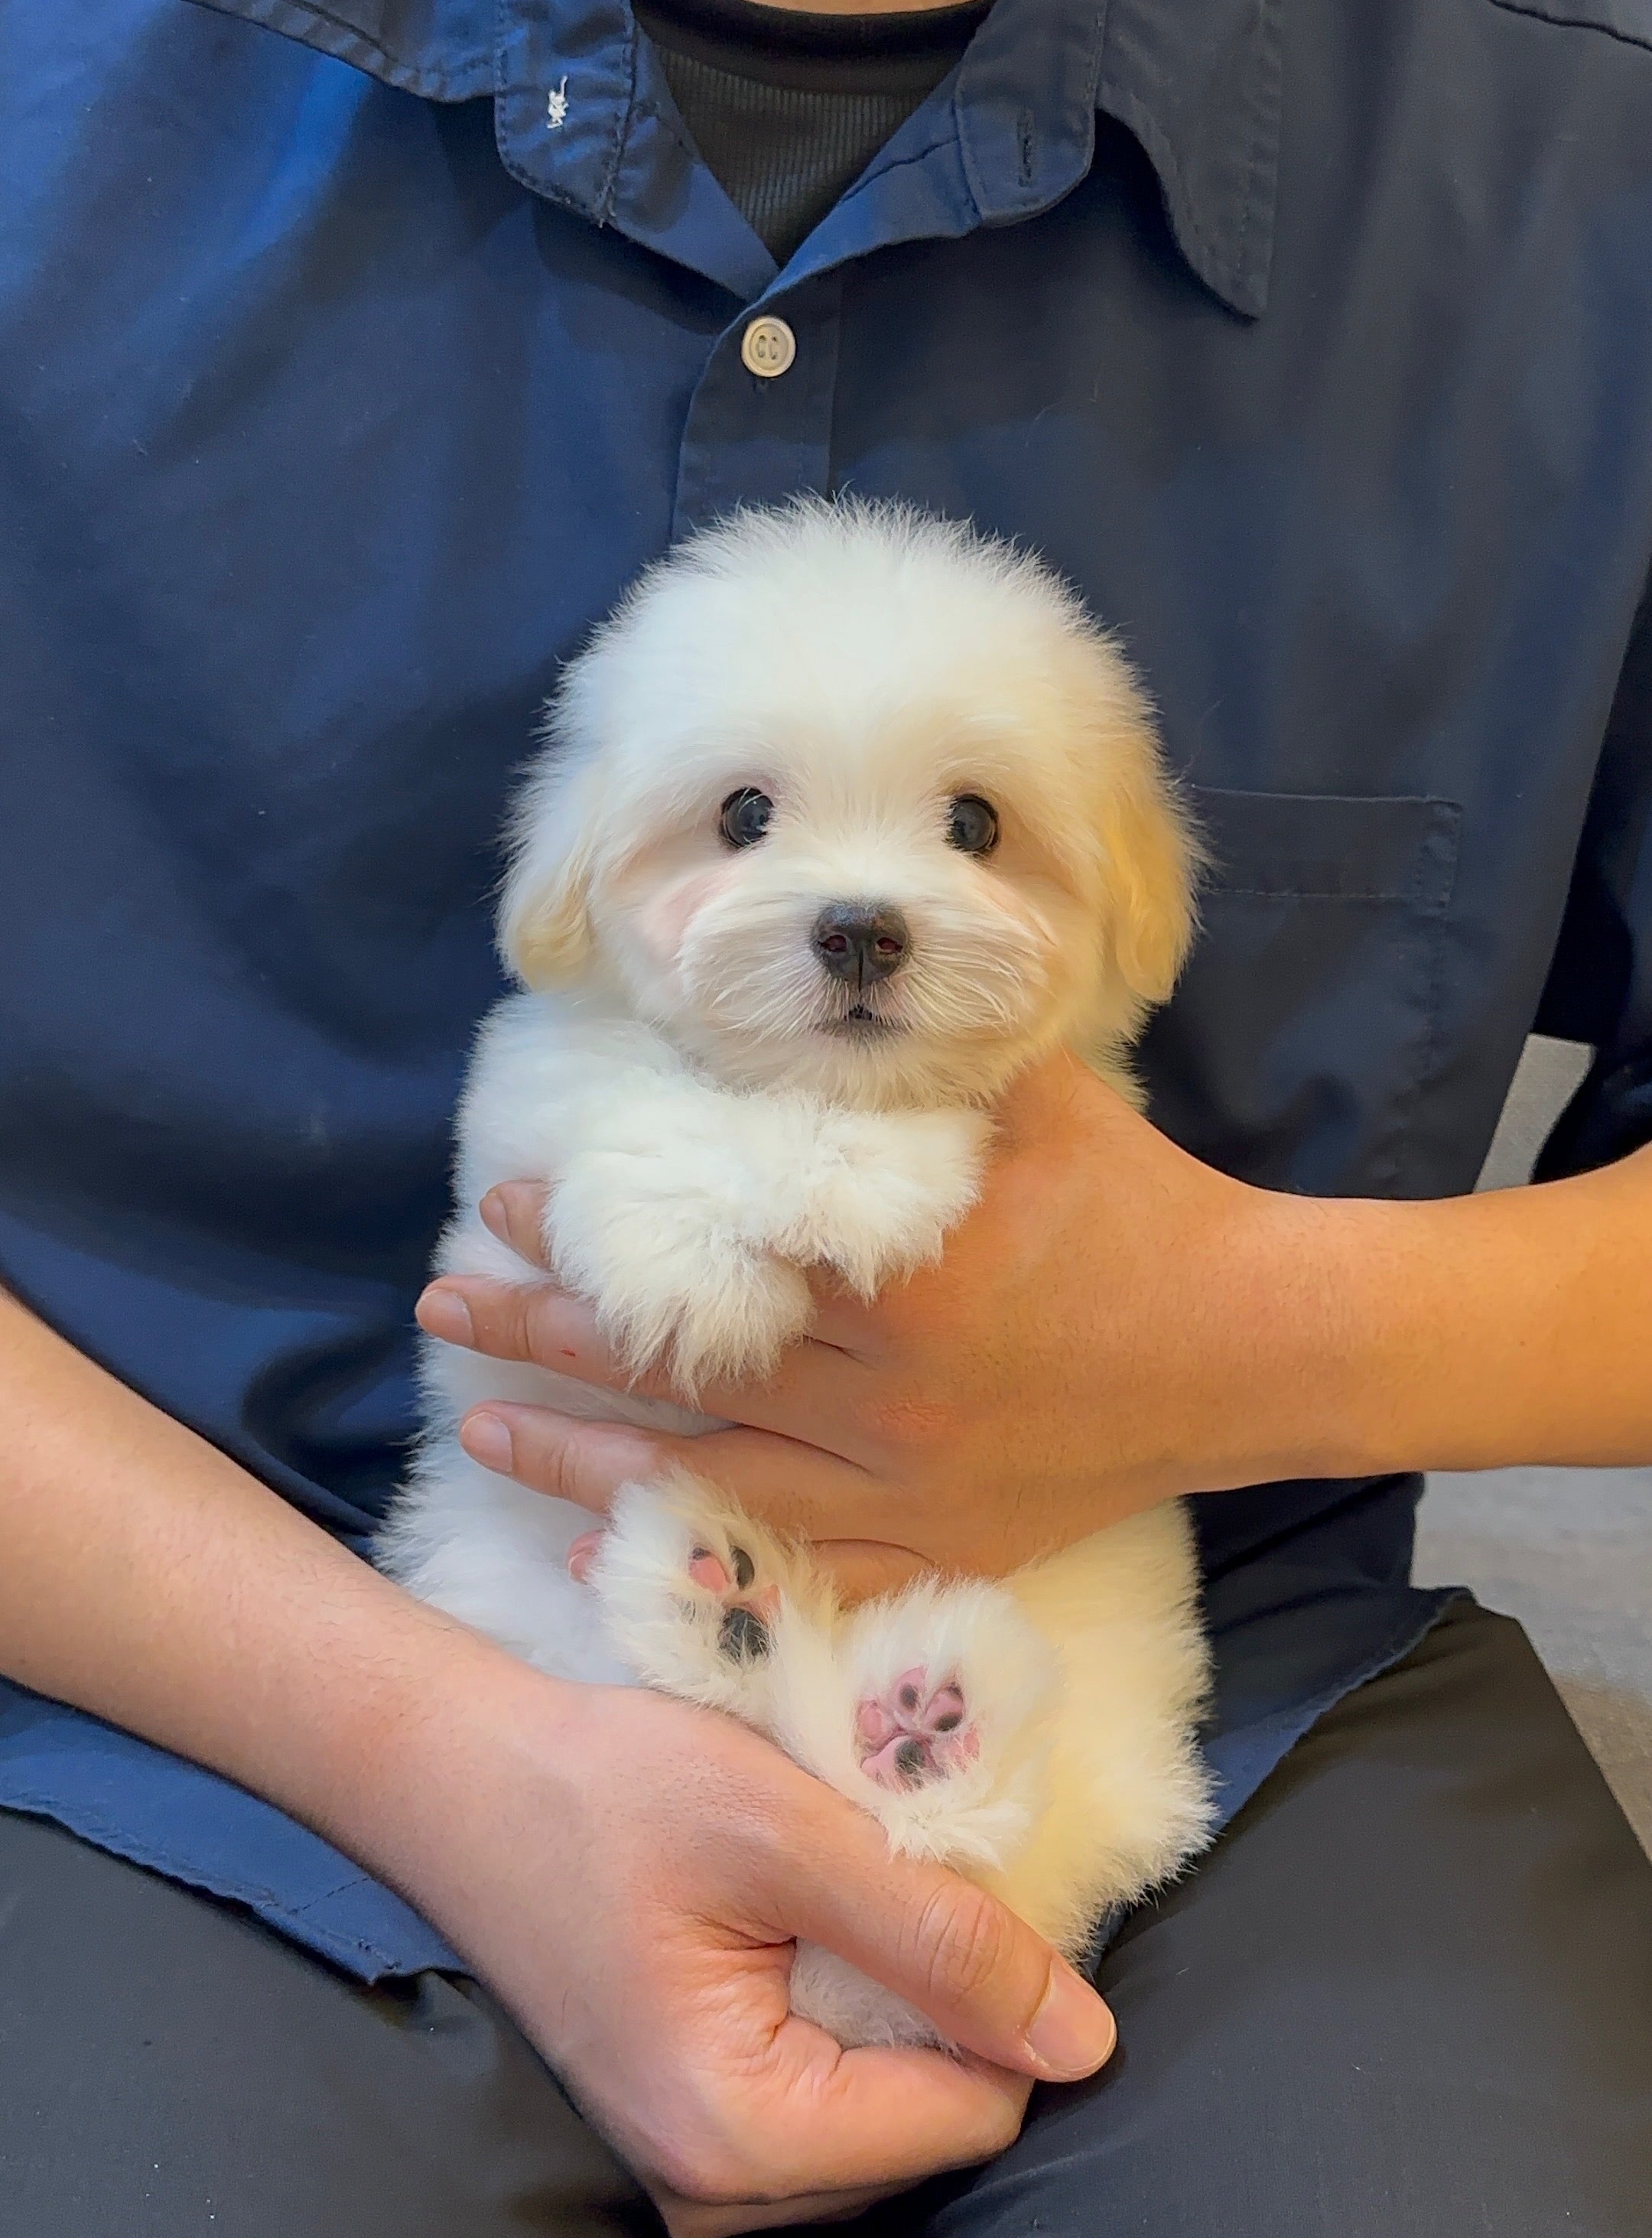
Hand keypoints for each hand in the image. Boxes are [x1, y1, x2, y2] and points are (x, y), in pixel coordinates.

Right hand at [366, 1641, 1114, 2234]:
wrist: (459, 1773)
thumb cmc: (600, 1788)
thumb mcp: (784, 1830)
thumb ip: (938, 1937)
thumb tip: (1085, 2041)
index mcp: (741, 2138)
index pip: (973, 2110)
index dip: (996, 1988)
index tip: (946, 1877)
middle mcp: (718, 2193)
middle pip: (932, 2121)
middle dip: (940, 1996)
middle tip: (875, 1869)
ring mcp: (700, 2168)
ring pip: (886, 2105)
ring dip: (890, 1995)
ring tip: (823, 1888)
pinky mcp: (693, 2120)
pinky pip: (829, 2089)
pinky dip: (842, 2003)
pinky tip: (795, 1917)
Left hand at [416, 1052, 1357, 1598]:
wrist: (1256, 1345)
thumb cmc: (1144, 1205)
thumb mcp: (1033, 1099)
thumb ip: (914, 1061)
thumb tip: (804, 1005)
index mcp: (902, 1276)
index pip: (705, 1254)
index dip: (593, 1235)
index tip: (509, 1201)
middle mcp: (889, 1394)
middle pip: (680, 1366)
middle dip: (550, 1331)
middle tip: (447, 1302)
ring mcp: (910, 1486)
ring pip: (710, 1478)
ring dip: (584, 1455)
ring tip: (479, 1429)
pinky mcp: (941, 1545)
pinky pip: (798, 1569)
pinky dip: (700, 1560)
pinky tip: (610, 1554)